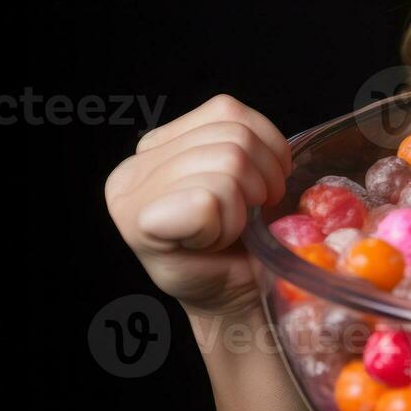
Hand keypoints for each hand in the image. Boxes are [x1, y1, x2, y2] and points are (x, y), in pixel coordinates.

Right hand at [105, 94, 291, 315]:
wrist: (236, 299)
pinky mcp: (138, 222)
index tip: (261, 189)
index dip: (267, 148)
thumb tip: (279, 141)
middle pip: (232, 138)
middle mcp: (134, 164)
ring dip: (246, 205)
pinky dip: (228, 224)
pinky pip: (209, 200)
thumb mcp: (245, 177)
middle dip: (263, 179)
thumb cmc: (242, 244)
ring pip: (226, 164)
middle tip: (251, 214)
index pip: (227, 110)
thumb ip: (243, 143)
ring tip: (231, 228)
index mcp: (160, 144)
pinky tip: (213, 242)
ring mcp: (130, 193)